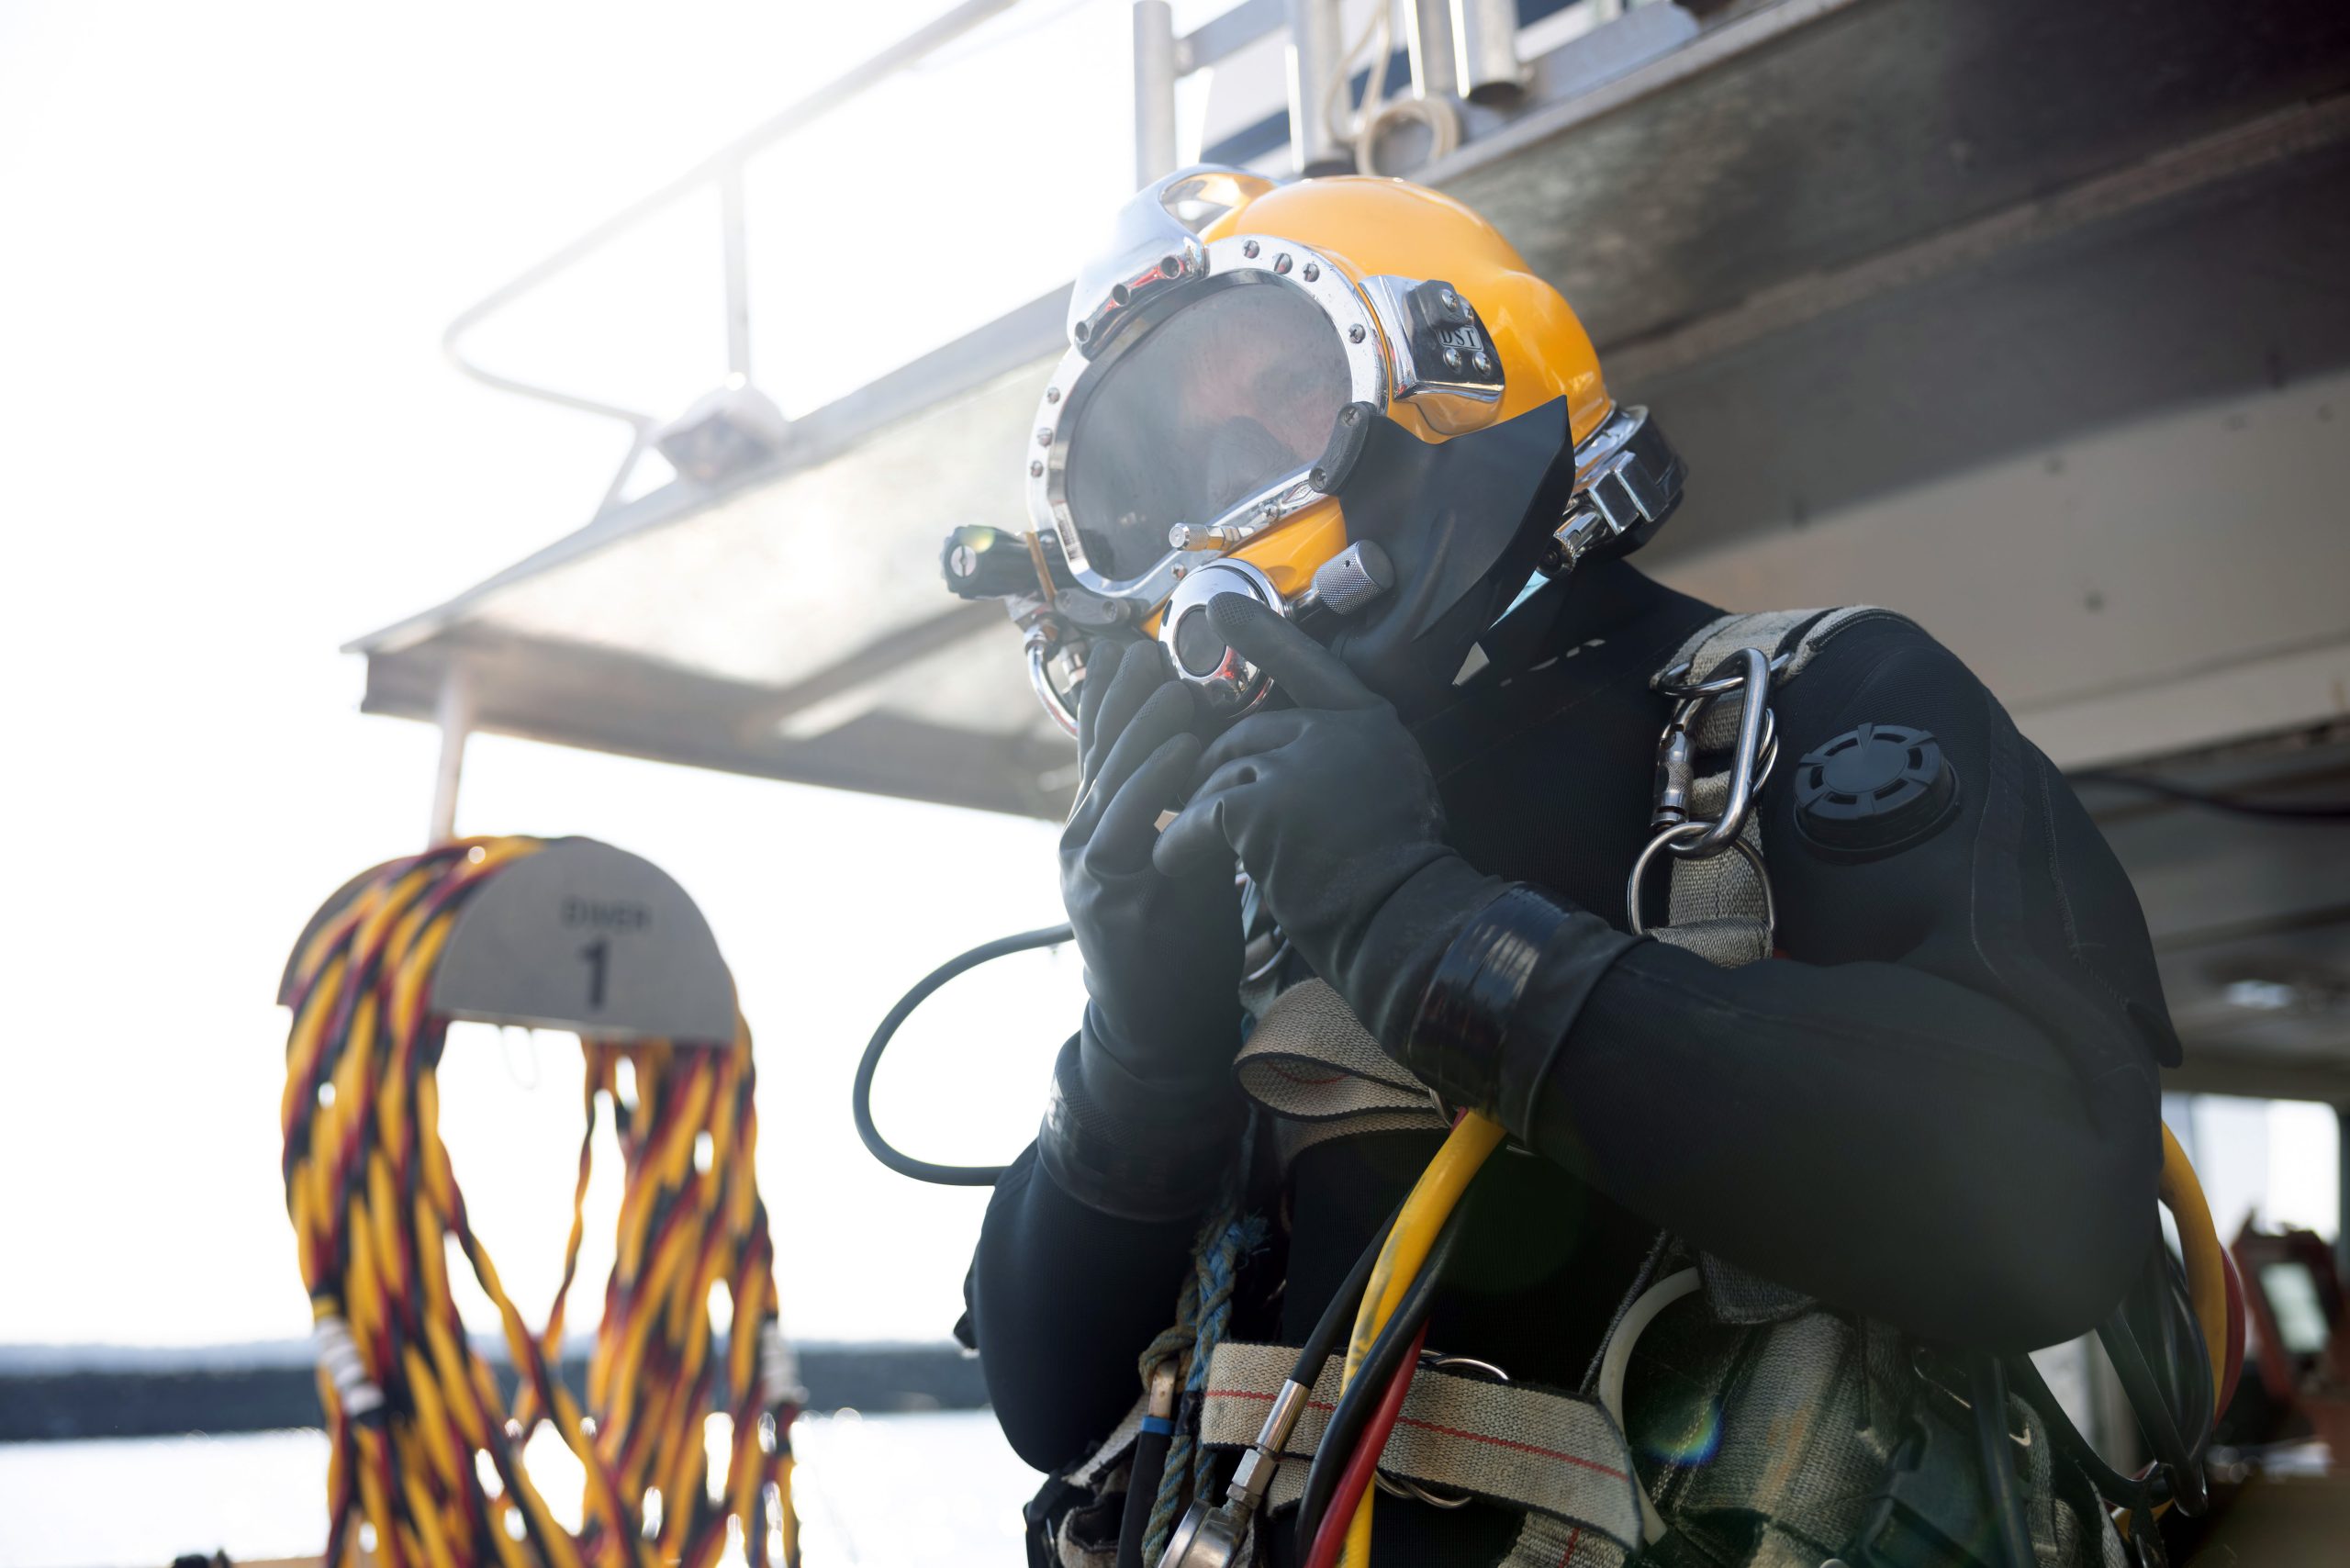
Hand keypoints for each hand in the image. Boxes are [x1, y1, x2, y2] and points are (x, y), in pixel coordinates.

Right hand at [1060, 638, 1242, 1093]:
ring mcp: (1085, 866)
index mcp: (1102, 825)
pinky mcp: (1101, 895)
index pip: (1107, 745)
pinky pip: (1125, 827)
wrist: (1160, 1030)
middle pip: (1101, 749)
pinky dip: (1153, 783)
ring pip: (1110, 779)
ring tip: (1175, 680)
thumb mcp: (1186, 862)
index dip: (1118, 693)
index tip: (1138, 644)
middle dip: (1125, 693)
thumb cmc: (1183, 945)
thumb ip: (1191, 811)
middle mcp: (1083, 837)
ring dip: (1144, 725)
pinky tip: (1184, 749)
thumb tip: (1224, 754)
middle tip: (1152, 644)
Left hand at [1155, 597, 1500, 1050]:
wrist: (1405, 923)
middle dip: (1218, 771)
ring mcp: (1297, 763)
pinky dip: (1180, 842)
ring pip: (1218, 774)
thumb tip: (1288, 754)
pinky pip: (1199, 815)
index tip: (1221, 607)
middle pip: (1245, 733)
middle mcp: (1335, 730)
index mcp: (1369, 723)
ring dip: (1201, 813)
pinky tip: (1172, 861)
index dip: (1264, 636)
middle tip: (1201, 808)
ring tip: (1196, 850)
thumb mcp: (1392, 792)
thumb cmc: (1398, 878)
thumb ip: (1347, 760)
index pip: (1309, 665)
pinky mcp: (1261, 804)